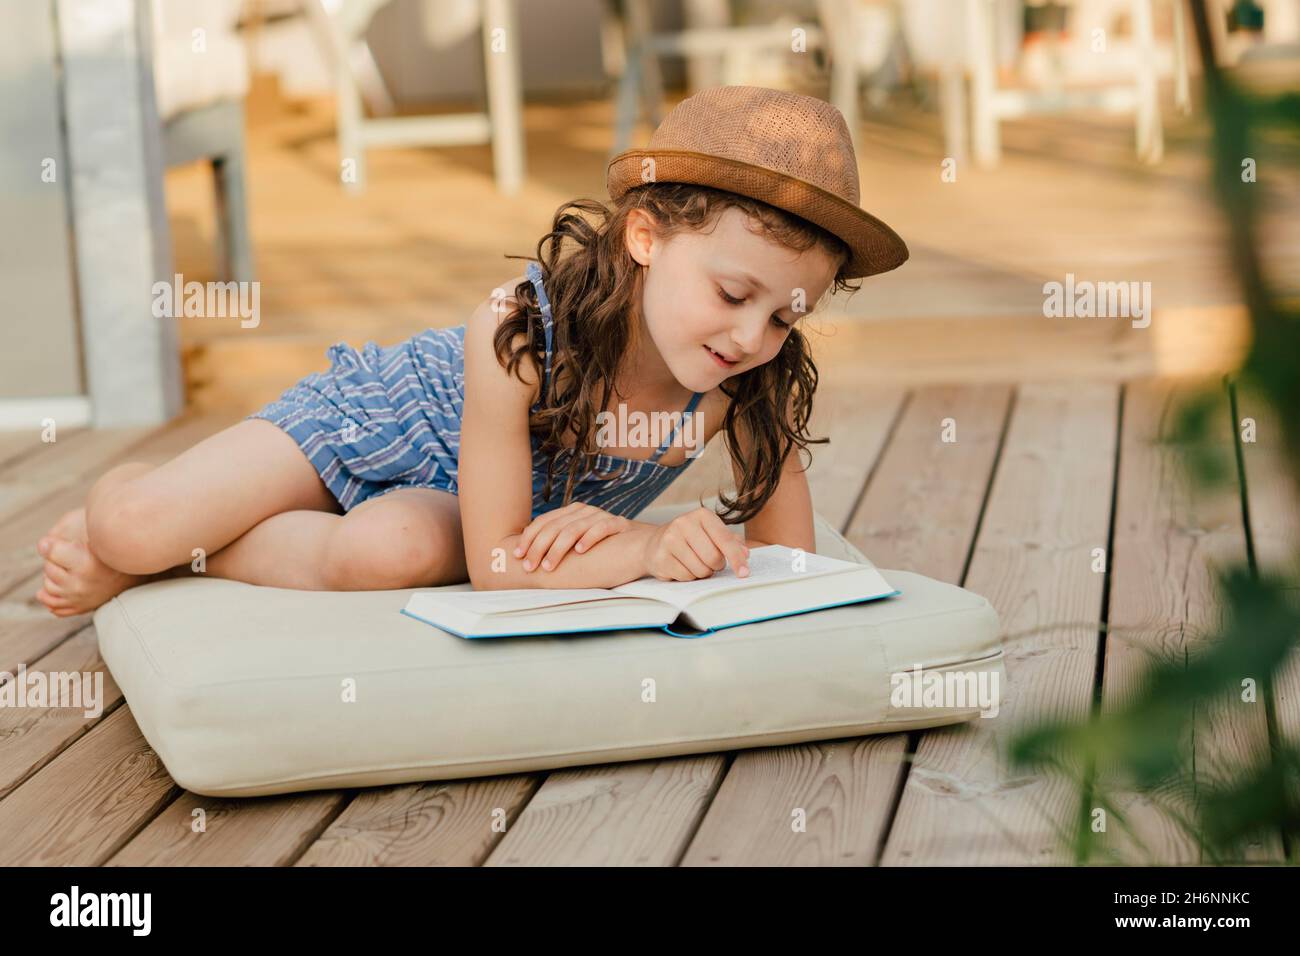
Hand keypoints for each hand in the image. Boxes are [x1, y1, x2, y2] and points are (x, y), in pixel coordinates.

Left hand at [514, 502, 633, 572]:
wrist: (641, 543)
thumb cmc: (604, 548)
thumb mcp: (578, 543)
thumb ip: (559, 544)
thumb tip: (528, 557)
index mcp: (571, 513)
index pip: (544, 522)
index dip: (529, 538)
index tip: (518, 556)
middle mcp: (583, 511)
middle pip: (554, 527)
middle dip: (538, 548)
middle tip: (529, 566)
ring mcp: (600, 516)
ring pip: (573, 528)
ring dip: (558, 549)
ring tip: (548, 566)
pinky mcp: (618, 524)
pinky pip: (600, 528)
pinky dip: (588, 539)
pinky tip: (579, 551)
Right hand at [641, 505, 748, 581]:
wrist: (655, 543)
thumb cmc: (690, 539)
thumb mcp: (712, 534)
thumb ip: (731, 542)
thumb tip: (745, 554)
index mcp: (702, 515)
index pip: (725, 540)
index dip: (737, 559)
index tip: (744, 573)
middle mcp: (684, 523)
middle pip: (713, 558)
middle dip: (716, 566)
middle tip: (711, 563)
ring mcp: (670, 540)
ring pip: (700, 570)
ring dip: (703, 573)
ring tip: (695, 563)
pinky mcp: (661, 557)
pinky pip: (685, 577)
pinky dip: (689, 577)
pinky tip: (682, 566)